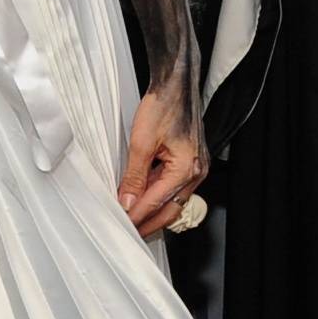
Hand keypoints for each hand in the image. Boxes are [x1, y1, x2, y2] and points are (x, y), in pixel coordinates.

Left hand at [117, 81, 207, 235]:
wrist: (176, 84)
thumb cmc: (164, 105)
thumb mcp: (142, 142)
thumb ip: (135, 176)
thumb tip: (127, 201)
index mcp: (186, 168)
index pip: (157, 202)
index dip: (137, 216)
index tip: (121, 225)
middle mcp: (196, 172)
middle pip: (170, 210)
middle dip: (148, 223)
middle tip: (128, 233)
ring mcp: (195, 168)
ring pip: (173, 200)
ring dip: (153, 211)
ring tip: (132, 220)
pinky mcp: (190, 162)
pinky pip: (174, 186)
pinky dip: (158, 195)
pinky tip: (142, 199)